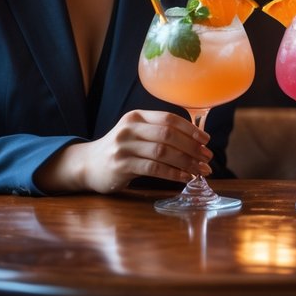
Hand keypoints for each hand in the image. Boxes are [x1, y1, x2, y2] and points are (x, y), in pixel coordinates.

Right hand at [36, 110, 211, 193]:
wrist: (87, 165)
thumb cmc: (120, 150)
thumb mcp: (136, 134)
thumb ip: (158, 132)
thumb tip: (196, 141)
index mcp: (137, 117)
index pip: (169, 118)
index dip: (191, 129)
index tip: (206, 140)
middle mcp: (130, 128)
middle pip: (168, 135)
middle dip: (192, 147)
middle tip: (207, 158)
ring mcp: (124, 146)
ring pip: (163, 152)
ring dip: (187, 162)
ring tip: (201, 170)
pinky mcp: (121, 165)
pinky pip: (154, 168)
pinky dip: (174, 173)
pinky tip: (185, 178)